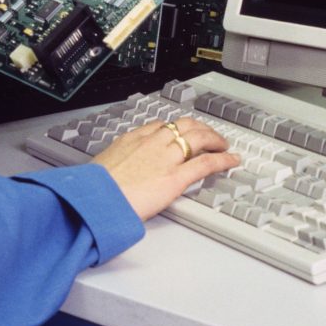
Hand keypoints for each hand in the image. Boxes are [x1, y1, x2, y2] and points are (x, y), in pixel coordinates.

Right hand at [94, 117, 240, 220]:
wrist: (96, 200)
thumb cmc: (94, 189)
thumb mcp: (102, 166)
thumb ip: (115, 164)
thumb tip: (114, 172)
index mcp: (132, 139)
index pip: (161, 126)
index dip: (176, 128)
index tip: (182, 131)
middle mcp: (152, 143)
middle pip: (184, 125)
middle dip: (200, 128)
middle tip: (209, 134)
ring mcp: (166, 158)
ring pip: (198, 138)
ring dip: (214, 139)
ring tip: (223, 144)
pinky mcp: (176, 177)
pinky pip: (206, 163)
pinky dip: (223, 160)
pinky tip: (231, 160)